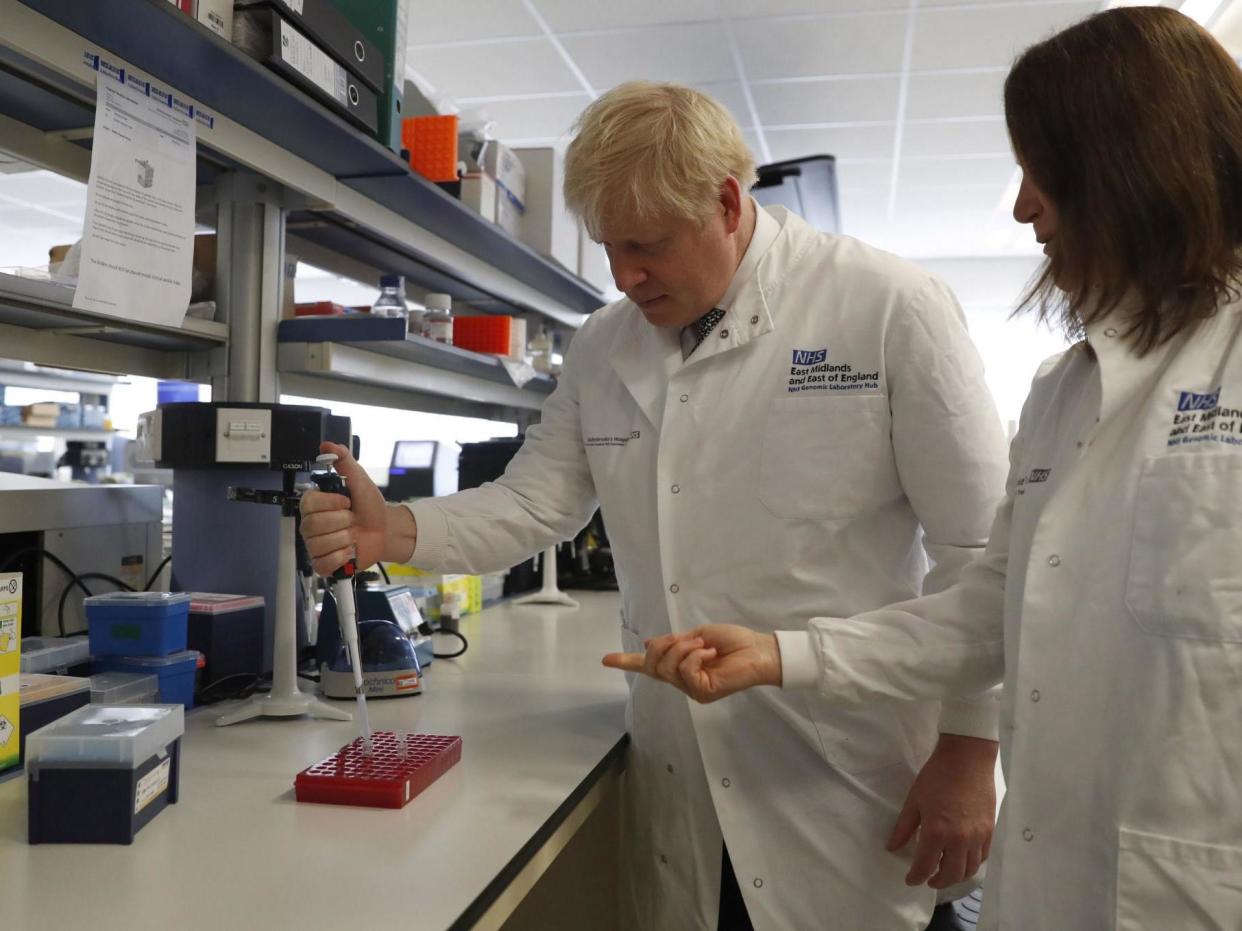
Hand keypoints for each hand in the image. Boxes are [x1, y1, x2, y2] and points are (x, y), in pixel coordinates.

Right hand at [299, 441, 392, 574]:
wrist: (385, 530)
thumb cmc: (370, 507)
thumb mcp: (360, 480)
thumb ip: (344, 461)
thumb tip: (327, 445)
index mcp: (315, 505)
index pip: (309, 503)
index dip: (331, 503)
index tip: (347, 502)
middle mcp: (310, 525)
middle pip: (314, 524)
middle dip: (342, 521)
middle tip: (352, 519)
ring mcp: (315, 545)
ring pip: (320, 544)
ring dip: (345, 539)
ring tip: (352, 535)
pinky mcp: (323, 564)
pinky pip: (323, 563)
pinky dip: (342, 557)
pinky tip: (350, 550)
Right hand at [601, 624, 781, 701]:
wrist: (758, 650)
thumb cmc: (733, 642)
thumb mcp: (696, 635)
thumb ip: (674, 643)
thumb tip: (648, 645)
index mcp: (680, 665)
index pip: (648, 666)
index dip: (626, 662)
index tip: (605, 659)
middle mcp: (682, 680)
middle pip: (653, 664)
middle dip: (663, 646)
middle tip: (686, 638)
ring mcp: (691, 689)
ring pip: (667, 667)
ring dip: (682, 649)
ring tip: (703, 646)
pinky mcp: (701, 693)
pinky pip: (685, 671)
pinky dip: (695, 657)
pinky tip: (710, 654)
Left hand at [887, 734, 997, 888]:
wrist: (967, 759)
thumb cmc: (936, 776)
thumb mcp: (914, 801)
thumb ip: (903, 828)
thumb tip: (892, 847)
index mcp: (936, 833)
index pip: (925, 866)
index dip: (916, 877)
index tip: (910, 880)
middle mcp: (959, 840)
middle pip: (950, 875)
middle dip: (937, 882)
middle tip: (928, 879)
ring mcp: (977, 837)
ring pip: (969, 870)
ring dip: (956, 877)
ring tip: (945, 873)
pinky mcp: (990, 831)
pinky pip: (982, 857)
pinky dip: (972, 864)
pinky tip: (962, 859)